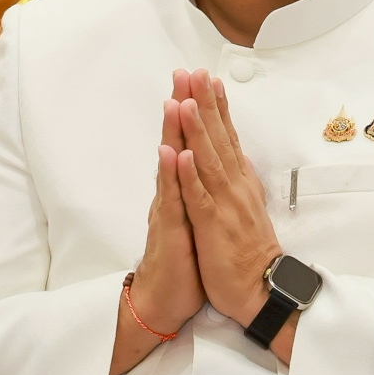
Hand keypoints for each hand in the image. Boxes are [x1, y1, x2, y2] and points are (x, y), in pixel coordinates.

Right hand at [120, 70, 204, 370]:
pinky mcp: (171, 230)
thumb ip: (198, 192)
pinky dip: (172, 175)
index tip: (202, 81)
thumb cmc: (185, 262)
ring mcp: (171, 209)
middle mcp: (175, 194)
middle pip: (178, 143)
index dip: (197, 114)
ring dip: (174, 131)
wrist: (166, 301)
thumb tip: (207, 169)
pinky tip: (171, 153)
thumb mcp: (197, 220)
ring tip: (175, 99)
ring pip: (172, 164)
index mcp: (187, 190)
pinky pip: (172, 199)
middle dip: (182, 108)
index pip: (192, 144)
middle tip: (184, 73)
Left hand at [174, 69, 282, 326]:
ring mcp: (224, 204)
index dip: (218, 108)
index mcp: (240, 184)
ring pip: (208, 160)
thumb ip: (241, 183)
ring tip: (186, 100)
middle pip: (218, 139)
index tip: (209, 79)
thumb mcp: (248, 210)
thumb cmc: (250, 255)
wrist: (262, 290)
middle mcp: (235, 187)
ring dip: (197, 130)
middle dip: (205, 104)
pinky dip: (188, 174)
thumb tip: (241, 160)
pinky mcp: (213, 225)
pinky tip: (180, 153)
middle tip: (195, 73)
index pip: (227, 138)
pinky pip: (198, 196)